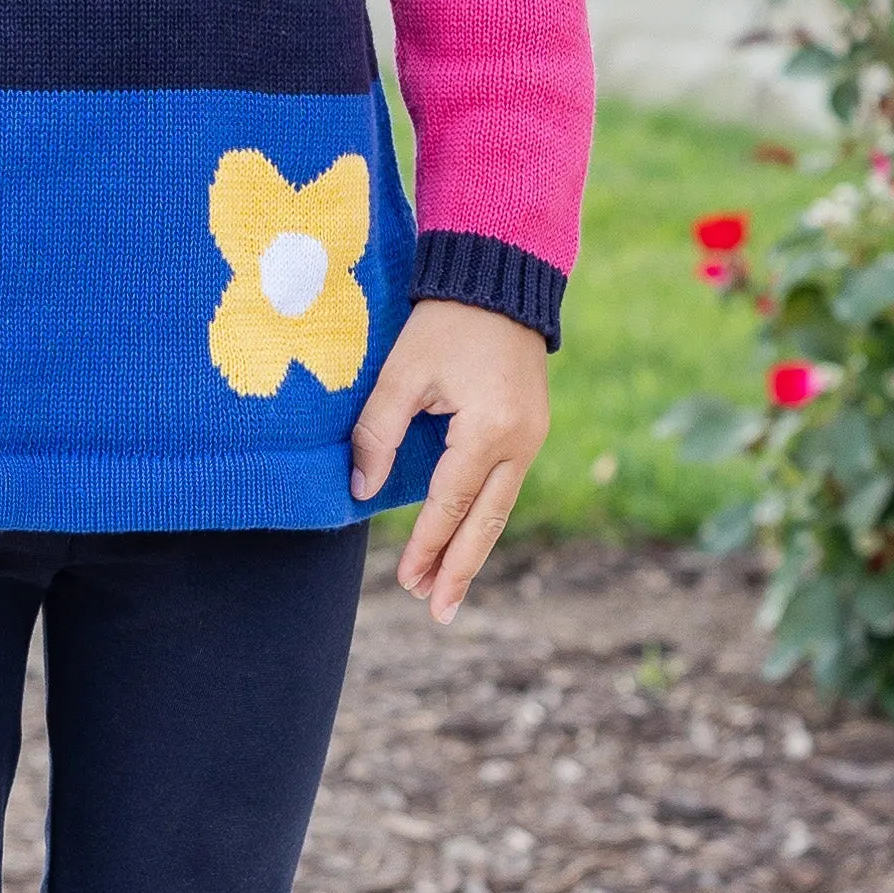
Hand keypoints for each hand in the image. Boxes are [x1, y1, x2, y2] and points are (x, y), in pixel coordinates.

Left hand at [348, 298, 549, 625]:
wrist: (499, 280)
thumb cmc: (444, 322)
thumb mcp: (401, 372)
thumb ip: (377, 432)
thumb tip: (360, 491)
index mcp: (488, 430)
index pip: (450, 502)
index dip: (426, 545)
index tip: (407, 582)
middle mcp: (520, 442)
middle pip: (486, 521)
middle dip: (458, 568)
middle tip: (437, 612)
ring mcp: (533, 437)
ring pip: (500, 509)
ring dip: (473, 550)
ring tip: (447, 590)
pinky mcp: (532, 429)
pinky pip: (506, 487)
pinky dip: (484, 518)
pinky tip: (467, 540)